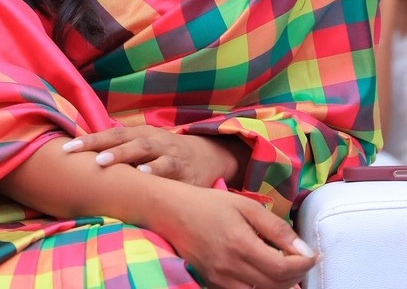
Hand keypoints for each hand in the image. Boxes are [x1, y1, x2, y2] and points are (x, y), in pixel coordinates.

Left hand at [63, 125, 249, 187]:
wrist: (207, 156)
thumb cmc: (165, 155)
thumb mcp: (143, 148)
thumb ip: (120, 152)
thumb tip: (84, 162)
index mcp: (138, 133)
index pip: (110, 133)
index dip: (88, 140)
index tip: (65, 149)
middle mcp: (151, 139)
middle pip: (123, 138)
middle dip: (100, 145)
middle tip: (79, 153)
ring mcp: (167, 151)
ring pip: (144, 150)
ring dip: (123, 155)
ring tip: (103, 163)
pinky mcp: (183, 169)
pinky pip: (169, 168)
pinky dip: (156, 171)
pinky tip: (144, 177)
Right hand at [150, 183, 317, 288]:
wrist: (170, 211)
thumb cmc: (209, 203)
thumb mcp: (244, 205)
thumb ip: (275, 227)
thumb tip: (303, 249)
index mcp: (241, 245)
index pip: (284, 268)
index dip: (304, 264)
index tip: (314, 255)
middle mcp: (231, 269)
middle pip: (277, 286)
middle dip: (296, 275)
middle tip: (302, 259)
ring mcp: (220, 281)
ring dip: (280, 284)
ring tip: (285, 266)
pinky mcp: (213, 285)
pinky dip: (261, 287)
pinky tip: (264, 272)